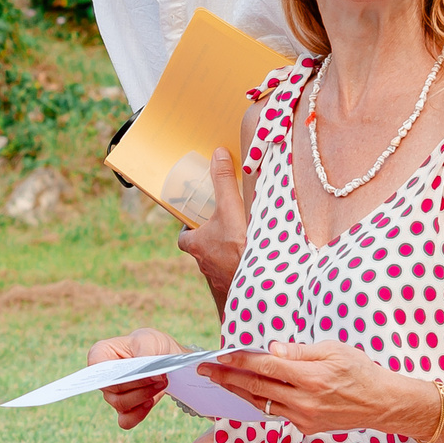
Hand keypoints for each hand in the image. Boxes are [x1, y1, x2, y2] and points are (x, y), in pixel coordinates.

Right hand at [91, 327, 182, 429]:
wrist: (165, 360)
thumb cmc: (151, 345)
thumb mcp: (150, 339)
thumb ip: (145, 352)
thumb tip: (149, 374)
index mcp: (101, 355)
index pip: (96, 367)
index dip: (113, 372)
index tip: (134, 371)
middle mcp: (103, 378)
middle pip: (112, 388)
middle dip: (137, 384)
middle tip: (159, 376)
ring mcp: (112, 396)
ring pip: (120, 404)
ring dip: (143, 395)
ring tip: (161, 383)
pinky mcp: (125, 410)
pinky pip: (126, 420)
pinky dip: (139, 414)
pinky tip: (151, 401)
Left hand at [176, 149, 248, 298]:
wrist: (259, 285)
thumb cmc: (238, 247)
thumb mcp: (230, 207)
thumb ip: (224, 181)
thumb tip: (218, 155)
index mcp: (197, 247)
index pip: (184, 238)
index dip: (188, 229)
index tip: (198, 220)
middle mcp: (204, 266)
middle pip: (202, 250)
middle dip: (211, 241)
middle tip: (225, 229)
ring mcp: (219, 279)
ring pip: (218, 264)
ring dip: (227, 255)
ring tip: (242, 244)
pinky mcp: (235, 288)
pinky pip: (234, 276)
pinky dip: (240, 269)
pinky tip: (254, 262)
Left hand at [199, 339, 404, 433]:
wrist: (381, 404)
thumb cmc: (360, 371)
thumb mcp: (334, 350)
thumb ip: (300, 351)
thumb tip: (272, 348)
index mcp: (311, 377)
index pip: (266, 366)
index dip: (240, 359)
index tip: (220, 354)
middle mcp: (304, 400)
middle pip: (255, 386)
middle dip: (226, 376)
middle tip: (204, 368)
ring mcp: (303, 417)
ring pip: (261, 402)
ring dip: (237, 390)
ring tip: (218, 379)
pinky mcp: (305, 428)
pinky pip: (276, 412)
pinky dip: (260, 400)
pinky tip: (247, 391)